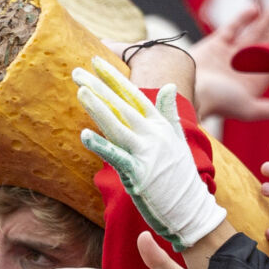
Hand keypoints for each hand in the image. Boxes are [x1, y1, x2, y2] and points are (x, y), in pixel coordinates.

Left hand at [75, 56, 226, 250]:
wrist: (190, 208)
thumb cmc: (179, 176)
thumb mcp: (176, 139)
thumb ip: (169, 112)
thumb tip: (169, 86)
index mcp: (159, 125)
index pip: (133, 94)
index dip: (114, 77)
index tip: (96, 60)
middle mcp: (153, 134)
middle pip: (122, 106)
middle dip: (99, 87)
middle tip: (77, 70)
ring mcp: (146, 153)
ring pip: (117, 125)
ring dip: (98, 108)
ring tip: (81, 91)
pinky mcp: (139, 174)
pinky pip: (117, 157)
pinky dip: (101, 146)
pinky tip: (84, 135)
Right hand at [192, 5, 268, 121]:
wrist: (185, 90)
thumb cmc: (216, 102)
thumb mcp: (247, 109)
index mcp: (251, 82)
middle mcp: (241, 68)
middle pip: (266, 44)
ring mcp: (228, 55)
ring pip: (252, 33)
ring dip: (268, 19)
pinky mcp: (215, 44)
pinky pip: (232, 27)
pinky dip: (243, 18)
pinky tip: (255, 10)